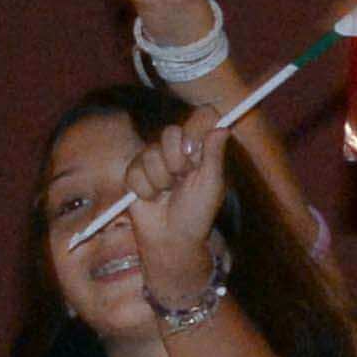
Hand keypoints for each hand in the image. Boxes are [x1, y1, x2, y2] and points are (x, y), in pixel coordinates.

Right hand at [125, 115, 233, 282]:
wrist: (171, 239)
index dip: (195, 127)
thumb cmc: (197, 214)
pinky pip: (134, 170)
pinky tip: (151, 198)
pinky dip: (144, 189)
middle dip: (176, 160)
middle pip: (171, 132)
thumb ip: (214, 154)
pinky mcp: (134, 172)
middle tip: (181, 179)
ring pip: (151, 152)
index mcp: (201, 148)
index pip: (201, 117)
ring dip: (160, 180)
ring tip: (166, 194)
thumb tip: (222, 128)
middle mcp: (177, 149)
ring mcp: (154, 159)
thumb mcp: (211, 185)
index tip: (192, 150)